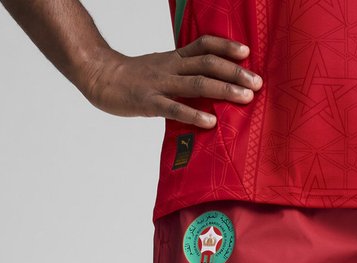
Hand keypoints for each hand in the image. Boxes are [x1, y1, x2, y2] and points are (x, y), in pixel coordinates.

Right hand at [82, 35, 262, 127]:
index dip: (225, 46)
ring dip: (223, 90)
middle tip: (257, 83)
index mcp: (174, 58)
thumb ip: (183, 71)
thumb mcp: (161, 66)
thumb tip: (210, 81)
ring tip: (245, 99)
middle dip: (235, 72)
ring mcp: (160, 84)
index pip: (203, 46)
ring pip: (197, 84)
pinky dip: (194, 115)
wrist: (99, 77)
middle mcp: (170, 67)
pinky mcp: (148, 102)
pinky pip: (174, 109)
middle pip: (207, 64)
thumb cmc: (134, 77)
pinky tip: (211, 123)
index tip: (247, 51)